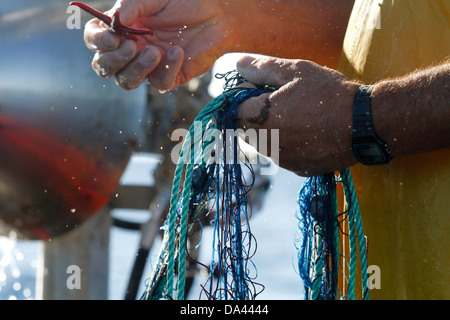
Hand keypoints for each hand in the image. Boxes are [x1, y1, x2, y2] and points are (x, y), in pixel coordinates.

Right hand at [83, 0, 230, 89]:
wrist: (217, 13)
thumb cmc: (184, 1)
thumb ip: (131, 6)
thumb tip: (113, 23)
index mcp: (122, 28)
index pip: (95, 40)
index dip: (97, 42)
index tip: (111, 38)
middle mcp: (132, 49)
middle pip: (105, 67)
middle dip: (113, 60)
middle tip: (131, 46)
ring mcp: (150, 65)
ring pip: (127, 82)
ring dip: (137, 69)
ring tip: (155, 51)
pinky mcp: (170, 76)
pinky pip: (159, 83)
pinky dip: (165, 69)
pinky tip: (177, 52)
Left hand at [236, 56, 358, 176]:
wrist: (365, 125)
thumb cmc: (328, 94)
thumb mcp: (295, 71)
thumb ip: (262, 69)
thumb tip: (238, 65)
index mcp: (261, 119)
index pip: (231, 111)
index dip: (239, 98)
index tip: (256, 89)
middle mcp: (267, 144)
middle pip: (246, 128)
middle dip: (254, 114)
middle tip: (280, 100)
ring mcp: (282, 160)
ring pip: (264, 143)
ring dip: (271, 129)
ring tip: (298, 114)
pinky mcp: (298, 169)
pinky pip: (283, 154)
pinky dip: (288, 143)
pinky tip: (309, 131)